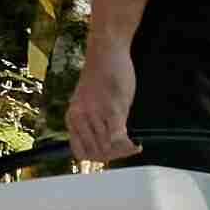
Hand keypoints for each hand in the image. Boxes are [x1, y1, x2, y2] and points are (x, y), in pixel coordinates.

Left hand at [61, 47, 135, 168]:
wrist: (105, 52)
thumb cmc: (101, 76)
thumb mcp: (89, 104)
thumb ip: (93, 124)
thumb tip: (106, 146)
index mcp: (72, 118)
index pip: (81, 153)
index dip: (97, 158)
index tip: (111, 153)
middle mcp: (80, 119)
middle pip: (97, 153)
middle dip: (114, 155)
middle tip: (127, 149)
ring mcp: (95, 115)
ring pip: (109, 148)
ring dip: (123, 151)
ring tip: (132, 144)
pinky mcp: (112, 110)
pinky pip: (119, 138)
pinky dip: (129, 146)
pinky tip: (137, 144)